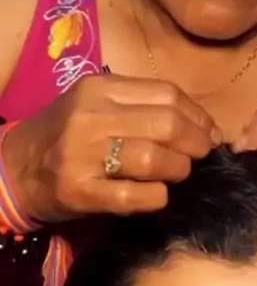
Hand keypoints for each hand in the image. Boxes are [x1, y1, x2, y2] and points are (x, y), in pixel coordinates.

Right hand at [3, 74, 219, 221]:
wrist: (14, 169)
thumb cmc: (65, 136)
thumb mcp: (97, 106)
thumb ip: (142, 108)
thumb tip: (204, 126)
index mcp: (100, 88)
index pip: (168, 95)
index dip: (198, 117)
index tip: (208, 134)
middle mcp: (91, 116)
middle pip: (168, 124)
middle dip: (195, 144)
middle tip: (199, 158)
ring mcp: (83, 154)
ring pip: (155, 158)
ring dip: (178, 170)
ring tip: (176, 176)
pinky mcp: (80, 191)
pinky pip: (136, 194)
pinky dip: (157, 197)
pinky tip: (157, 196)